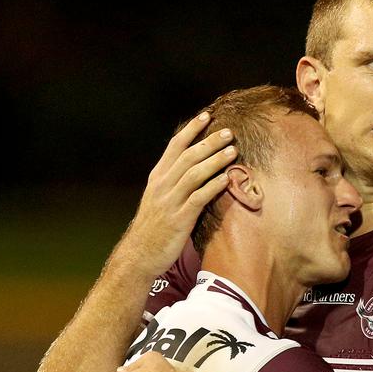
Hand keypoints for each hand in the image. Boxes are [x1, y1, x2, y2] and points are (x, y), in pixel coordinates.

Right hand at [115, 112, 237, 275]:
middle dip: (209, 141)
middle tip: (228, 132)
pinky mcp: (179, 219)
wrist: (140, 254)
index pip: (175, 146)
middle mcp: (162, 185)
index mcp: (157, 177)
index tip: (207, 116)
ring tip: (232, 151)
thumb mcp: (159, 199)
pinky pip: (198, 198)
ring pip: (194, 174)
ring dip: (214, 160)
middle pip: (188, 156)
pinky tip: (226, 179)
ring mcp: (170, 202)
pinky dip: (213, 186)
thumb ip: (173, 182)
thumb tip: (192, 167)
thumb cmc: (154, 227)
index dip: (191, 130)